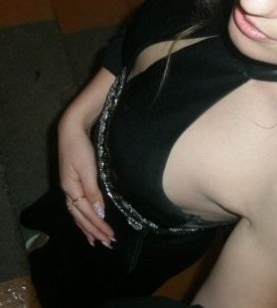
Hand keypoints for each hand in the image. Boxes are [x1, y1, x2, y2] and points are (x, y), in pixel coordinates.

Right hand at [59, 119, 114, 247]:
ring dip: (88, 227)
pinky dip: (84, 216)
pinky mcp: (74, 182)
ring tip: (96, 240)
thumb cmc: (81, 148)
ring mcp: (70, 187)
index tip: (110, 236)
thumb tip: (99, 213)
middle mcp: (69, 191)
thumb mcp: (88, 169)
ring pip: (78, 213)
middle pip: (80, 217)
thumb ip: (93, 192)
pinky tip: (89, 219)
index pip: (86, 214)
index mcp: (71, 189)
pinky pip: (79, 206)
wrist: (72, 130)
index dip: (98, 226)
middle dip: (93, 231)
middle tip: (107, 243)